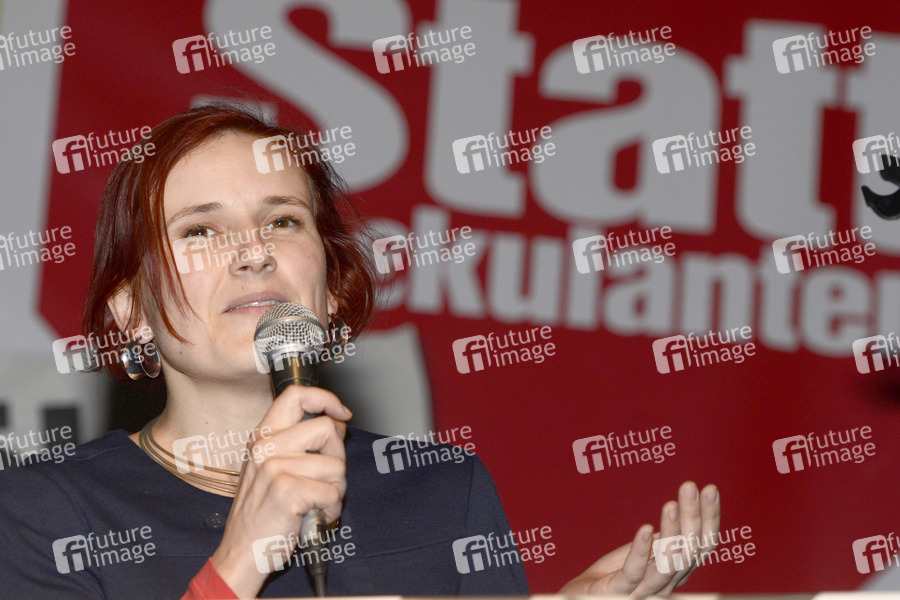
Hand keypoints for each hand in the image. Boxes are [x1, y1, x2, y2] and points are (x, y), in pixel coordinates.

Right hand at [210, 386, 351, 598]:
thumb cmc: (262, 513)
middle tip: (325, 479)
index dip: (326, 399)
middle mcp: (266, 446)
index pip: (296, 395)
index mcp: (262, 436)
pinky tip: (314, 515)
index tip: (341, 414)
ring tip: (316, 502)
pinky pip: (333, 492)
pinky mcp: (288, 490)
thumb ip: (296, 443)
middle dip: (338, 456)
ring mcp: (275, 467)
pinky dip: (331, 509)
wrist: (242, 552)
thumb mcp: (270, 467)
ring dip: (336, 490)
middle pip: (327, 429)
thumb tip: (336, 424)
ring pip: (336, 465)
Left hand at [559, 481, 719, 596]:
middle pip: (689, 551)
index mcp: (677, 571)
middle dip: (693, 517)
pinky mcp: (619, 591)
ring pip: (667, 563)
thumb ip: (664, 539)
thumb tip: (684, 509)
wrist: (585, 597)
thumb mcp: (646, 551)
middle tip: (691, 487)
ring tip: (671, 504)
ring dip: (671, 532)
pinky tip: (644, 529)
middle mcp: (667, 583)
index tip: (710, 488)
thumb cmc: (616, 573)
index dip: (709, 518)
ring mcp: (644, 590)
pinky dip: (641, 550)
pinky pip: (633, 572)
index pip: (703, 545)